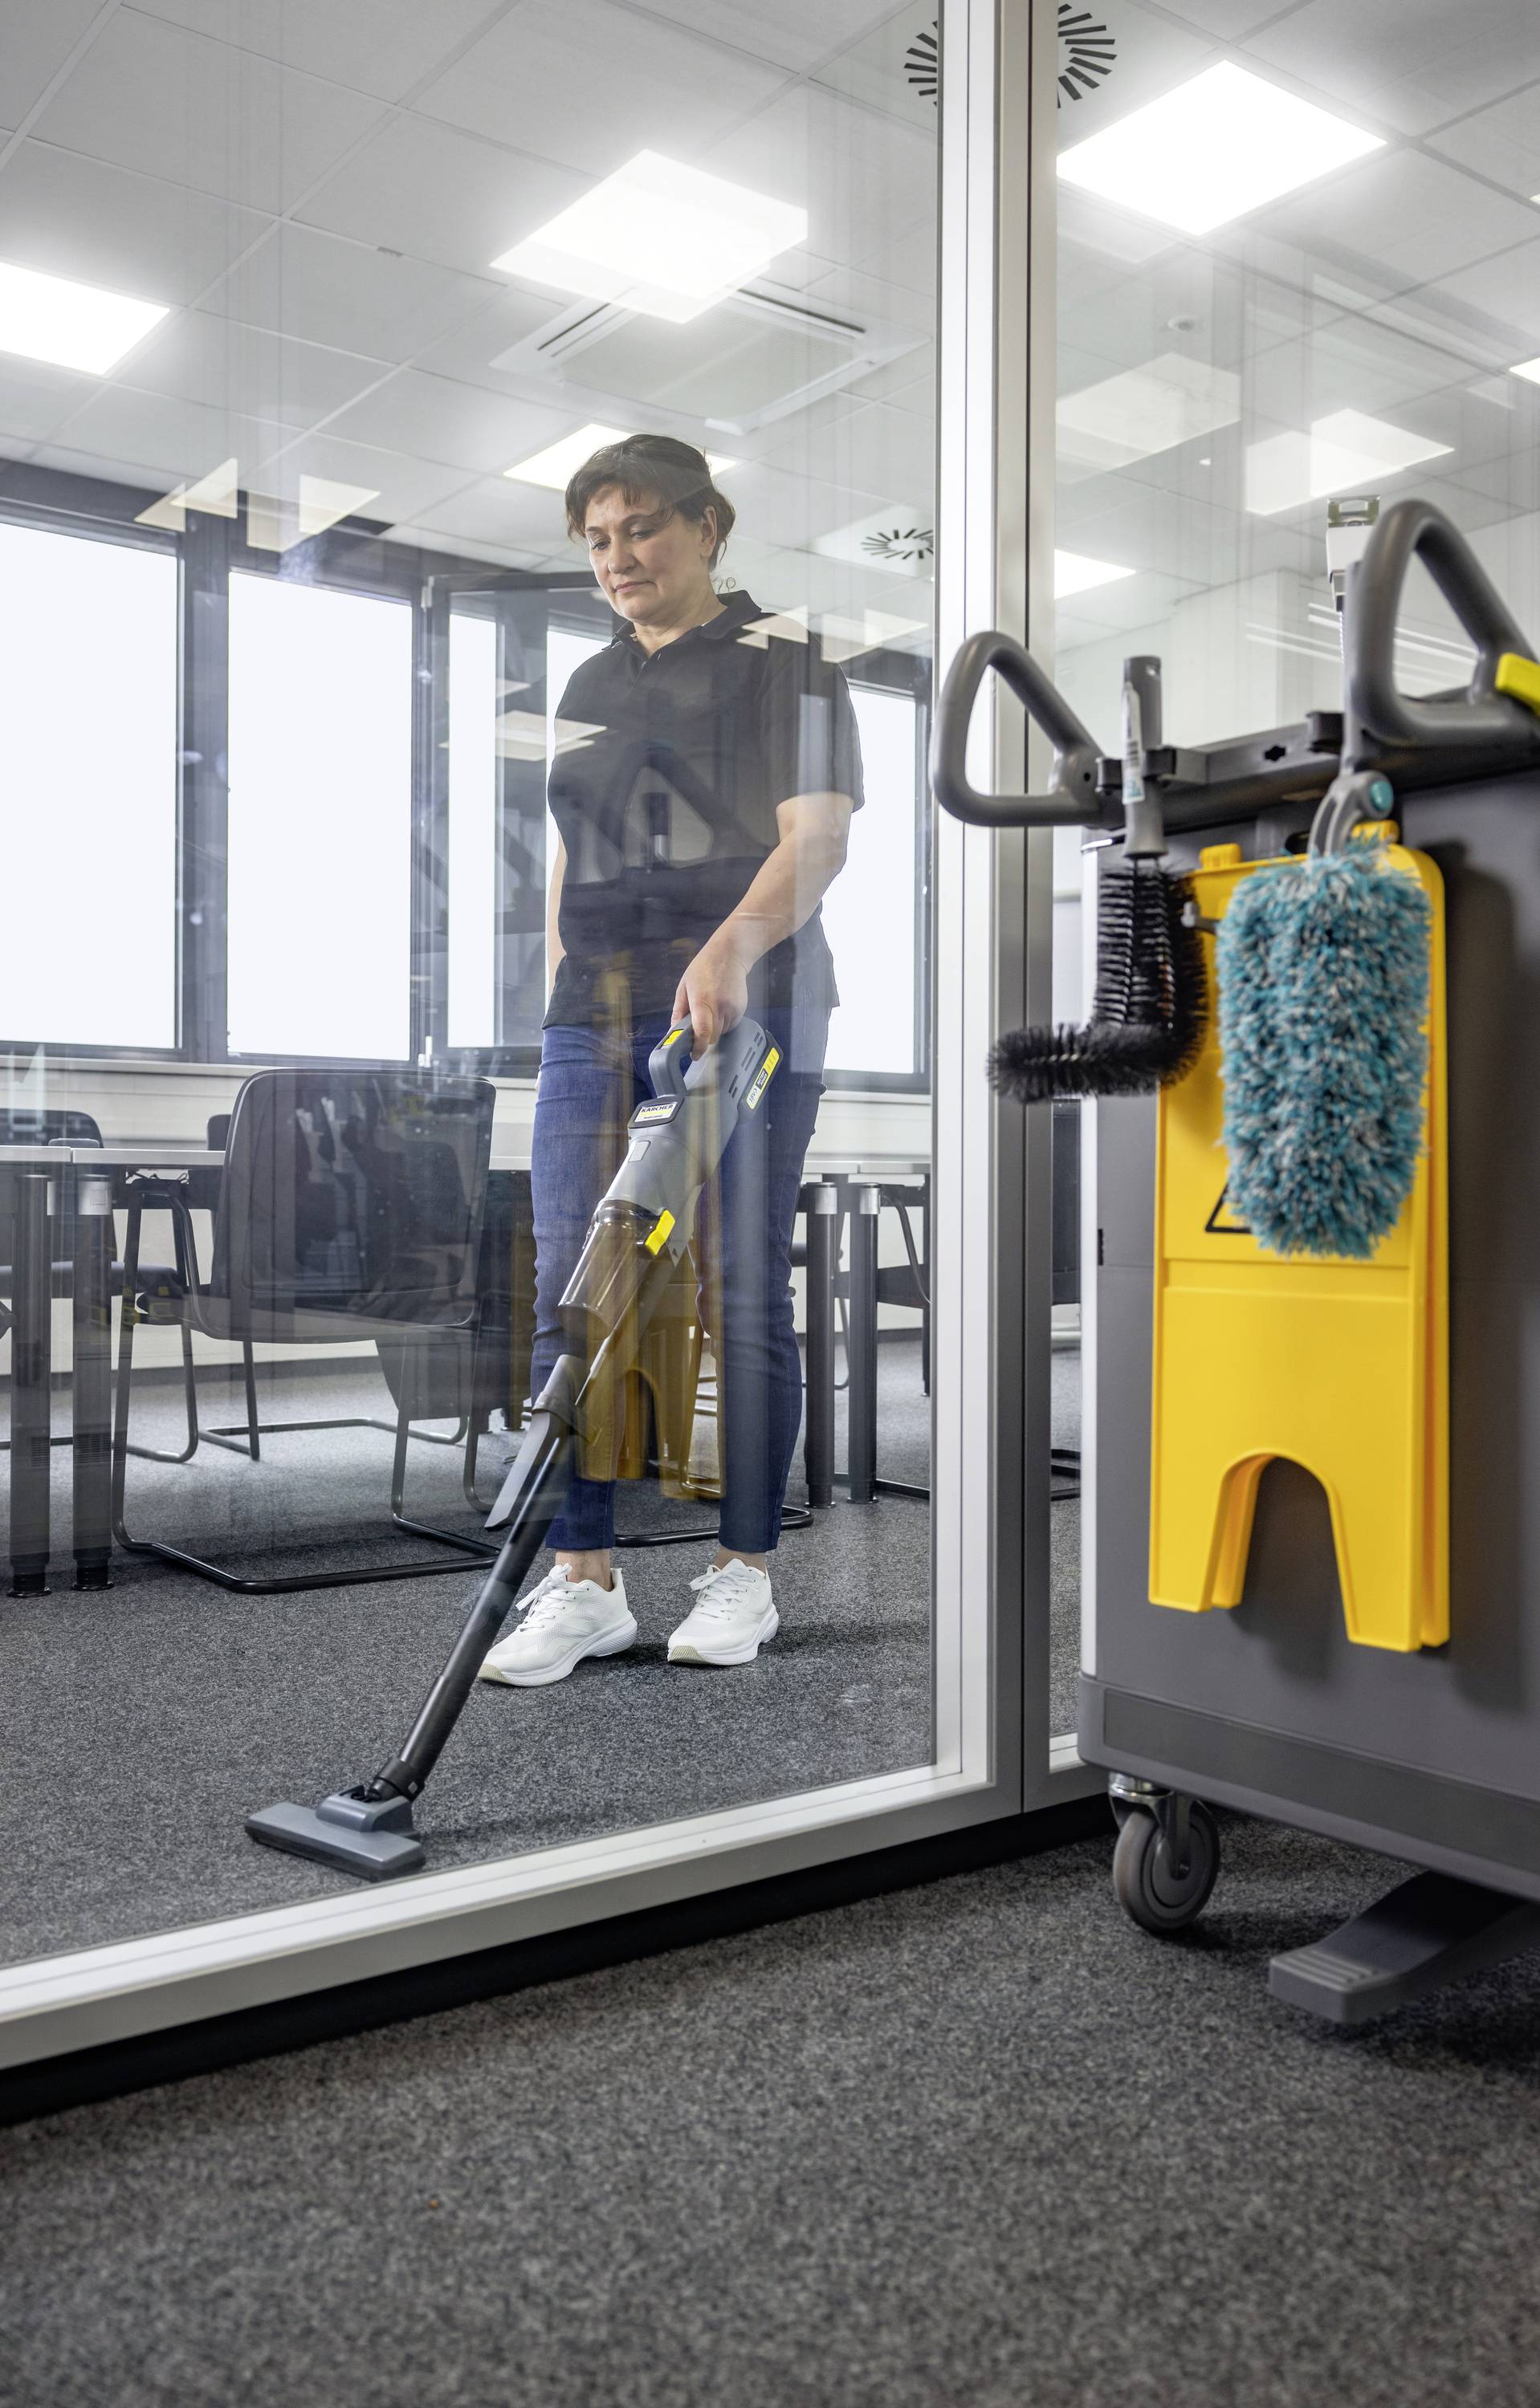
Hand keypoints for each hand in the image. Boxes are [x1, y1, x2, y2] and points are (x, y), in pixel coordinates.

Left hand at [672, 932, 749, 1050]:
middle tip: (697, 1026)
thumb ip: (678, 1010)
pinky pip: (730, 1026)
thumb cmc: (704, 968)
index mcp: (702, 1000)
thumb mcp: (684, 986)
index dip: (698, 1047)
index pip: (702, 1031)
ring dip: (714, 1029)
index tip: (694, 1054)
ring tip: (710, 1010)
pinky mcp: (741, 1009)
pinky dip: (723, 1023)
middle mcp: (719, 1006)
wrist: (729, 955)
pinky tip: (720, 1007)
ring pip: (721, 1033)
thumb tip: (674, 1030)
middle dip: (703, 1037)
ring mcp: (732, 1008)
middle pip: (712, 1037)